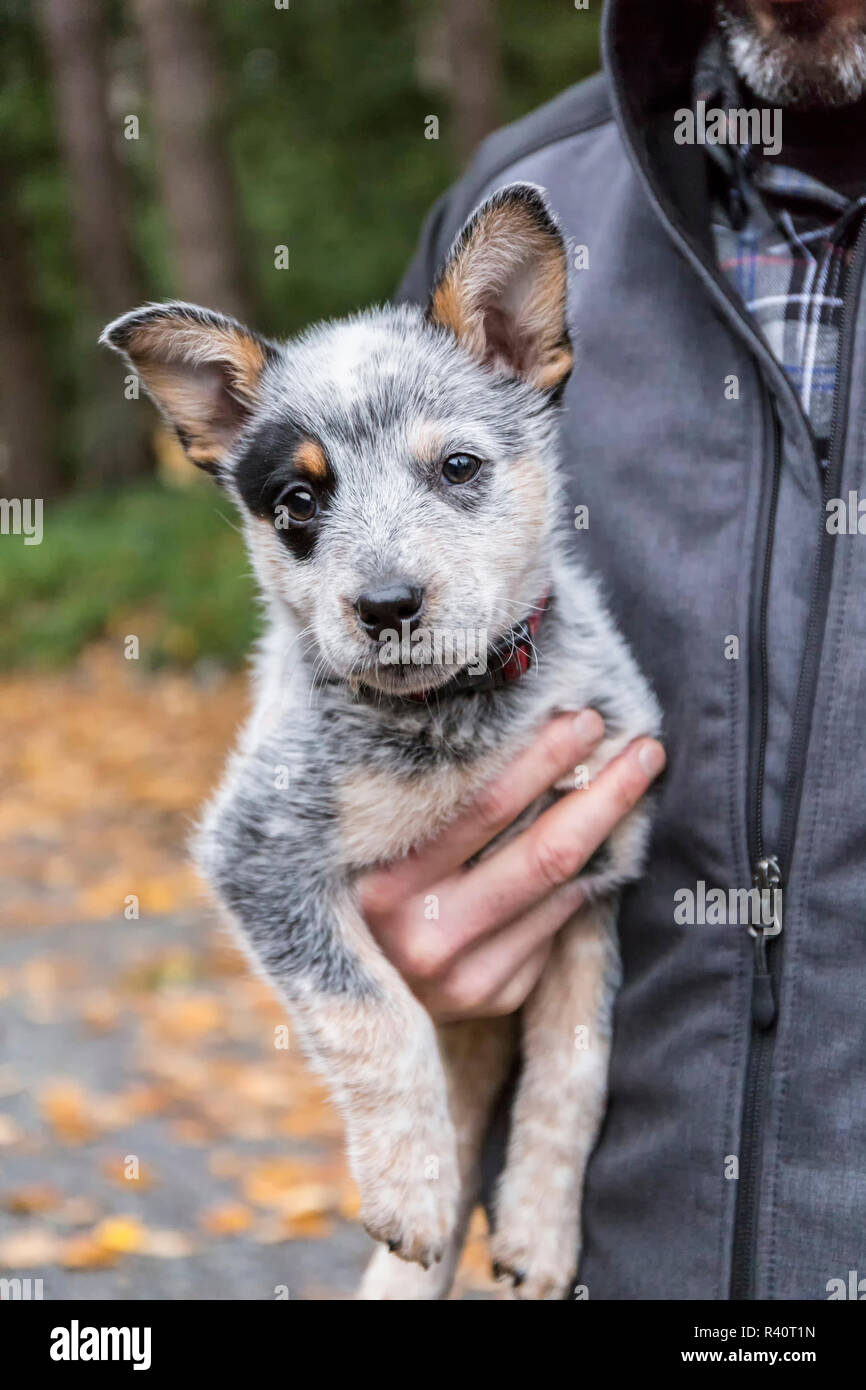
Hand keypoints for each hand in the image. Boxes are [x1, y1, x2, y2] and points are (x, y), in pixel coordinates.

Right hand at [358, 711, 664, 1020]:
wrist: (348, 987)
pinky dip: (576, 881)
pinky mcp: (494, 997)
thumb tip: (533, 730)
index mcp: (385, 882)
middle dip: (606, 794)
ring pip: (561, 891)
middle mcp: (425, 936)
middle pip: (545, 854)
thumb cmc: (364, 883)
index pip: (484, 809)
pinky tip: (591, 848)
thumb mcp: (375, 842)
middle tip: (645, 747)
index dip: (545, 760)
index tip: (587, 719)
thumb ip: (435, 801)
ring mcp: (465, 977)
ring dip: (607, 834)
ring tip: (633, 781)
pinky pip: (554, 925)